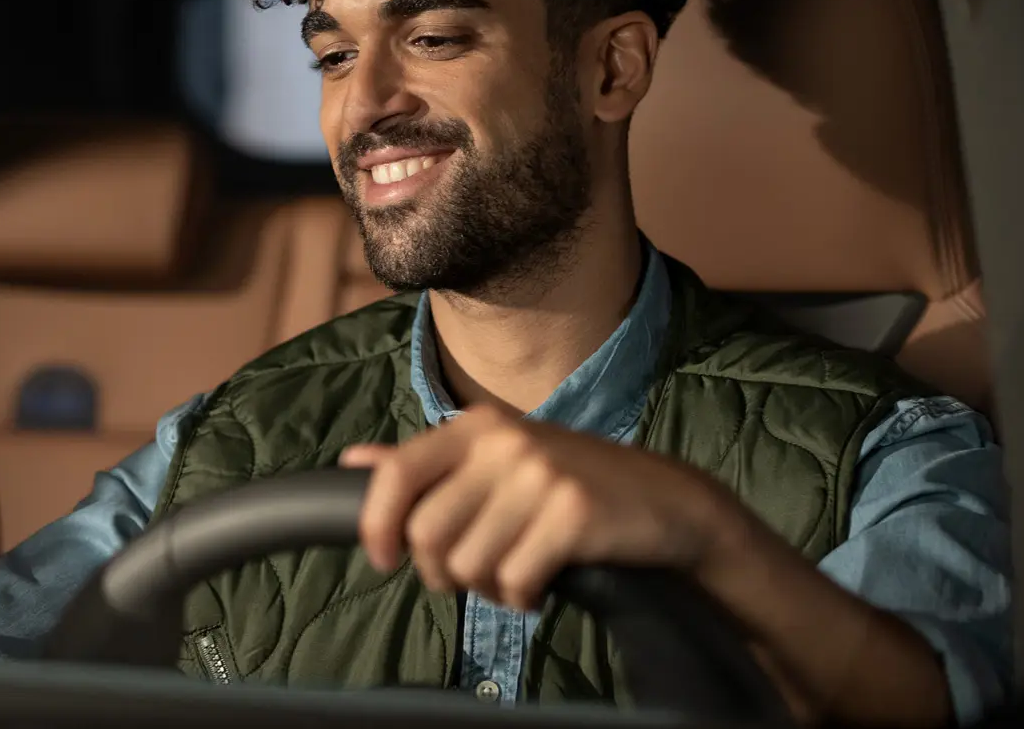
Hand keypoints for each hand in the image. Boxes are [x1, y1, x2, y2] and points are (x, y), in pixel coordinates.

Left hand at [340, 405, 748, 611]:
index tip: (383, 558)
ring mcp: (539, 474)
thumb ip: (424, 463)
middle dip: (442, 572)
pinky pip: (515, 580)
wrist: (669, 503)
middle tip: (475, 575)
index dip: (377, 524)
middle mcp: (503, 441)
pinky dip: (523, 597)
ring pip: (469, 564)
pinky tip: (543, 584)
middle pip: (427, 534)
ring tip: (517, 572)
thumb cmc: (568, 485)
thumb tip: (354, 460)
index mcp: (475, 425)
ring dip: (488, 587)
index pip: (397, 474)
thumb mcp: (495, 460)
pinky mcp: (573, 513)